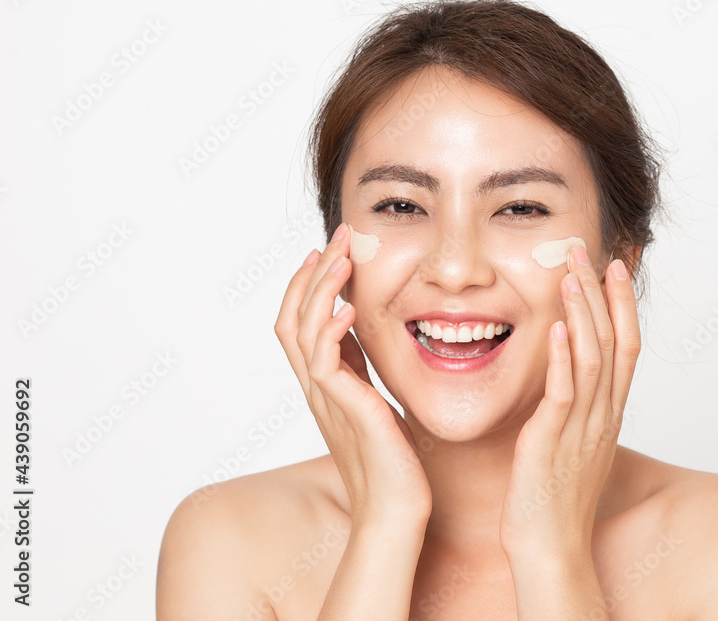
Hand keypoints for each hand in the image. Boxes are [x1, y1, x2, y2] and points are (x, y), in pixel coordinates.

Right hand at [273, 222, 431, 527]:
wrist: (396, 510)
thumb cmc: (393, 462)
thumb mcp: (377, 403)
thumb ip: (364, 373)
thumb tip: (365, 340)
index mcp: (324, 385)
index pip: (299, 323)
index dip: (307, 285)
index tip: (328, 252)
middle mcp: (317, 389)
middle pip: (291, 318)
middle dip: (313, 273)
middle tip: (337, 236)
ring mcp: (327, 400)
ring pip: (303, 332)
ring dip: (320, 290)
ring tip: (341, 258)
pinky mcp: (347, 412)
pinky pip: (324, 365)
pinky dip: (332, 332)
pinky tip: (350, 309)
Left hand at [499, 245, 640, 558]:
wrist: (551, 546)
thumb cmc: (555, 496)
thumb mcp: (575, 441)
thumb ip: (577, 405)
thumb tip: (570, 372)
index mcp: (608, 413)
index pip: (627, 347)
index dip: (623, 304)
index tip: (615, 265)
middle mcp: (603, 416)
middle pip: (614, 343)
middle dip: (602, 294)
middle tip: (589, 251)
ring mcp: (582, 429)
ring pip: (592, 360)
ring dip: (583, 315)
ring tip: (572, 276)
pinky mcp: (552, 443)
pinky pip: (563, 394)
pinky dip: (561, 359)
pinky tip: (554, 329)